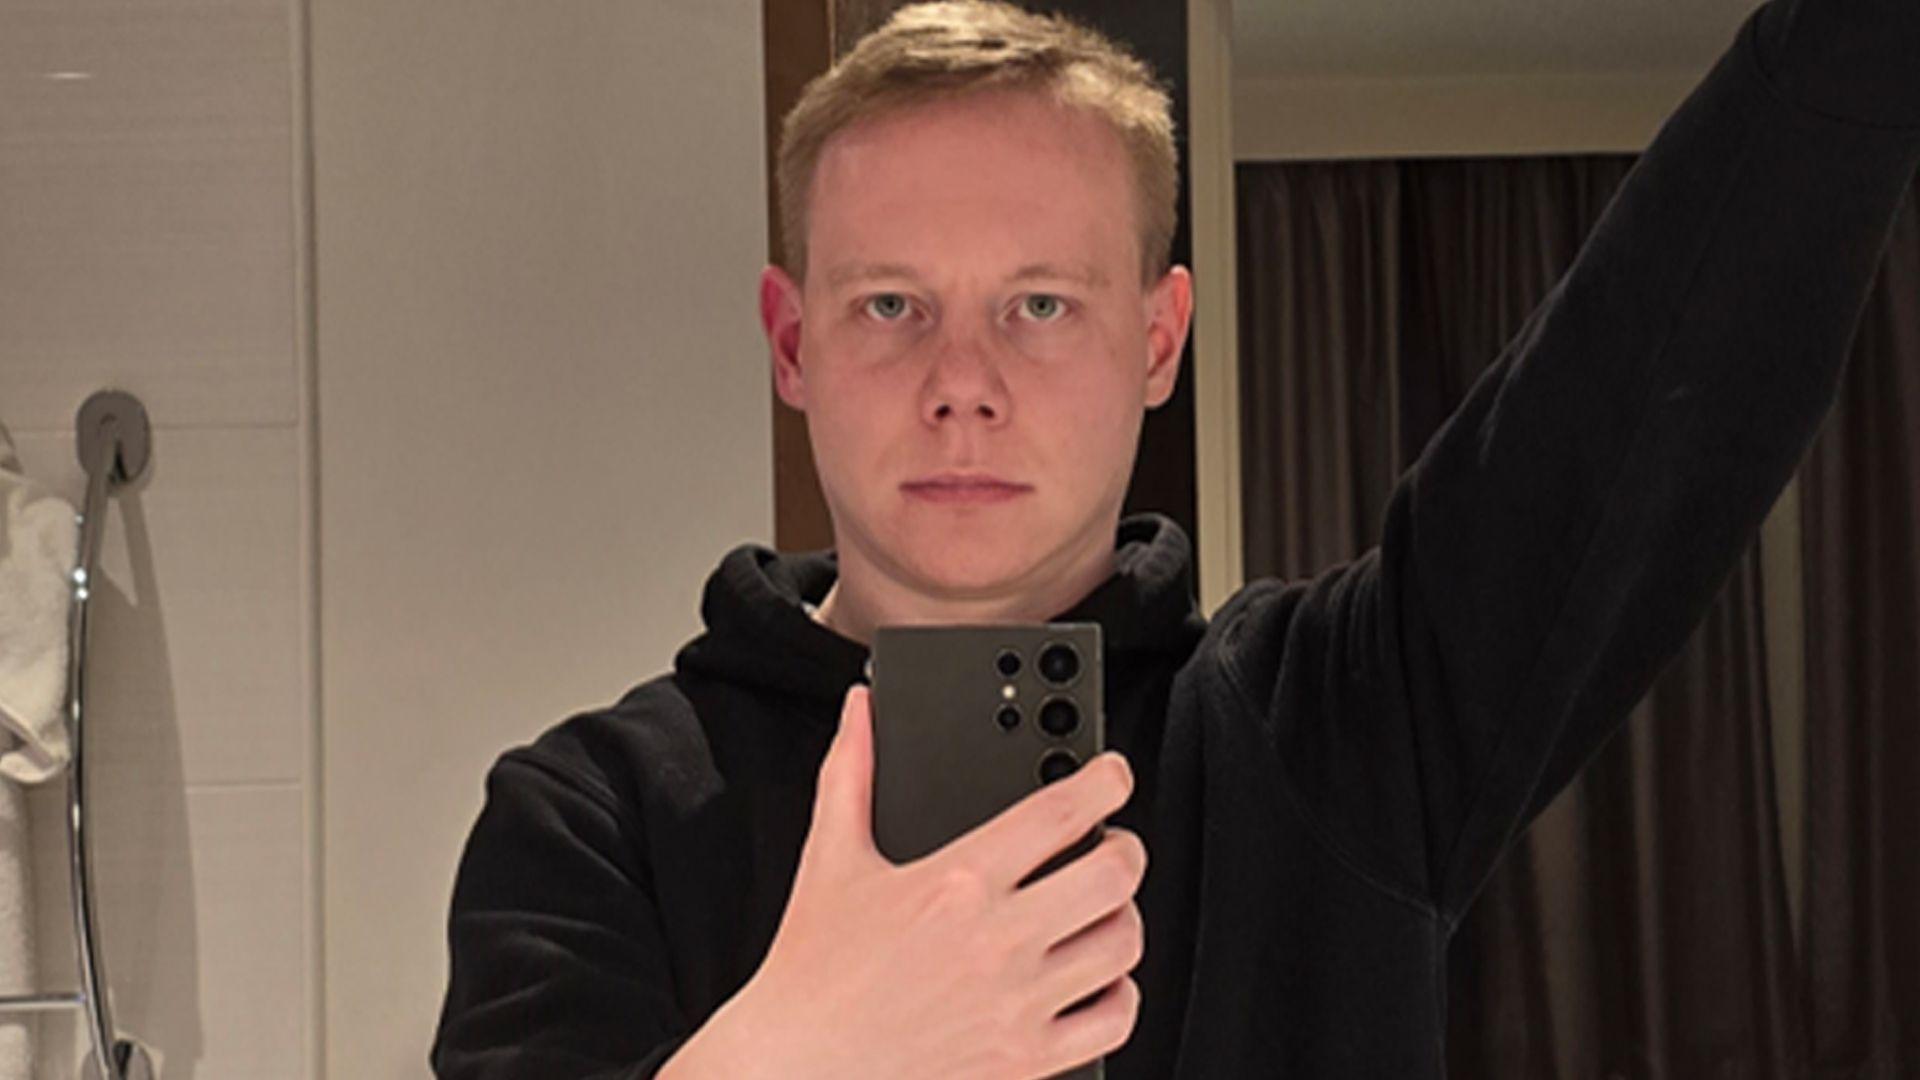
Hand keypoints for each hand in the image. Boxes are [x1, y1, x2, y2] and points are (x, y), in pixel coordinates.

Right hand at [698, 684, 1145, 1078]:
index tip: (1114, 775)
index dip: (1106, 780)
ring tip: (1102, 909)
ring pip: (1124, 945)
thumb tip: (861, 711)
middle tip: (1114, 843)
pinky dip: (1121, 994)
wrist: (796, 1068)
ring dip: (1125, 918)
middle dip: (1126, 848)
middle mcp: (997, 942)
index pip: (1063, 812)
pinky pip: (1114, 1020)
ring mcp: (1017, 1004)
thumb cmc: (812, 973)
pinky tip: (1096, 977)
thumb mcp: (830, 859)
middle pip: (1114, 875)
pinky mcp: (1026, 1059)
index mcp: (956, 883)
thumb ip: (851, 772)